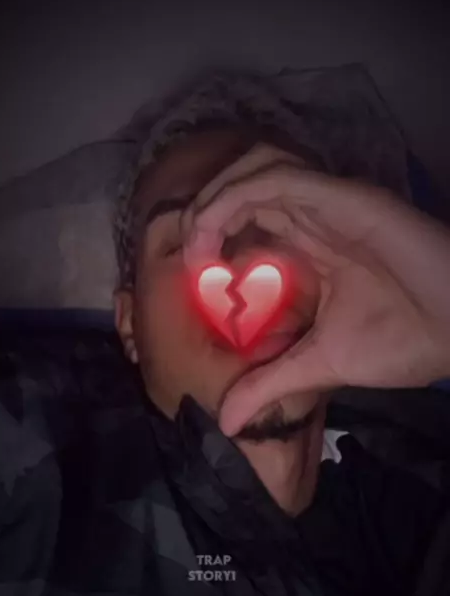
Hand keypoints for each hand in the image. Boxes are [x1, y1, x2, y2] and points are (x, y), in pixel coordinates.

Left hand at [182, 145, 449, 436]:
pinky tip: (217, 231)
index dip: (210, 243)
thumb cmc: (405, 342)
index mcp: (310, 249)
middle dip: (203, 217)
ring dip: (215, 200)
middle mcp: (313, 219)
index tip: (194, 282)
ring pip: (253, 172)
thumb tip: (229, 423)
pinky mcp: (342, 197)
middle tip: (190, 261)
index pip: (246, 226)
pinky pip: (276, 178)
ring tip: (198, 243)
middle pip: (241, 190)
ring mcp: (326, 204)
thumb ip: (270, 384)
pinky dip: (235, 197)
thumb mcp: (319, 366)